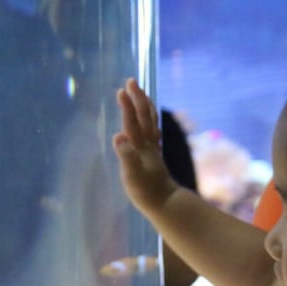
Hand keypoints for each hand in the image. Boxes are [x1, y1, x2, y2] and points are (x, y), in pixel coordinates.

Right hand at [112, 78, 177, 213]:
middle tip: (131, 81)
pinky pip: (153, 133)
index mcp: (140, 148)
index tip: (122, 90)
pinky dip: (151, 122)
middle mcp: (148, 145)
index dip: (127, 107)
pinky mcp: (154, 157)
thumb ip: (126, 156)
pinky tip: (151, 122)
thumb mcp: (132, 177)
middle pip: (143, 117)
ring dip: (145, 106)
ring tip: (141, 93)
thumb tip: (118, 136)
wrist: (167, 203)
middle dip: (137, 99)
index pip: (131, 123)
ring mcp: (152, 150)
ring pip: (150, 122)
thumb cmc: (146, 193)